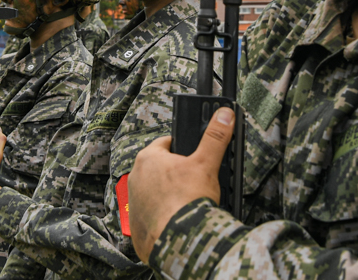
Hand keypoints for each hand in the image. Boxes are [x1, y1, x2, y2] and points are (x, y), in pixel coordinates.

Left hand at [129, 107, 234, 262]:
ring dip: (167, 194)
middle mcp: (135, 178)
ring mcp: (134, 202)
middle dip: (175, 173)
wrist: (179, 242)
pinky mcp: (136, 225)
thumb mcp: (206, 163)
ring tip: (187, 202)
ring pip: (153, 191)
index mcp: (148, 158)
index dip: (182, 148)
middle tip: (194, 181)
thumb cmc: (188, 200)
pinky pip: (150, 215)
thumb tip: (224, 115)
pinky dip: (162, 216)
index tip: (192, 155)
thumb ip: (215, 137)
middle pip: (159, 168)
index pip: (166, 144)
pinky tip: (177, 220)